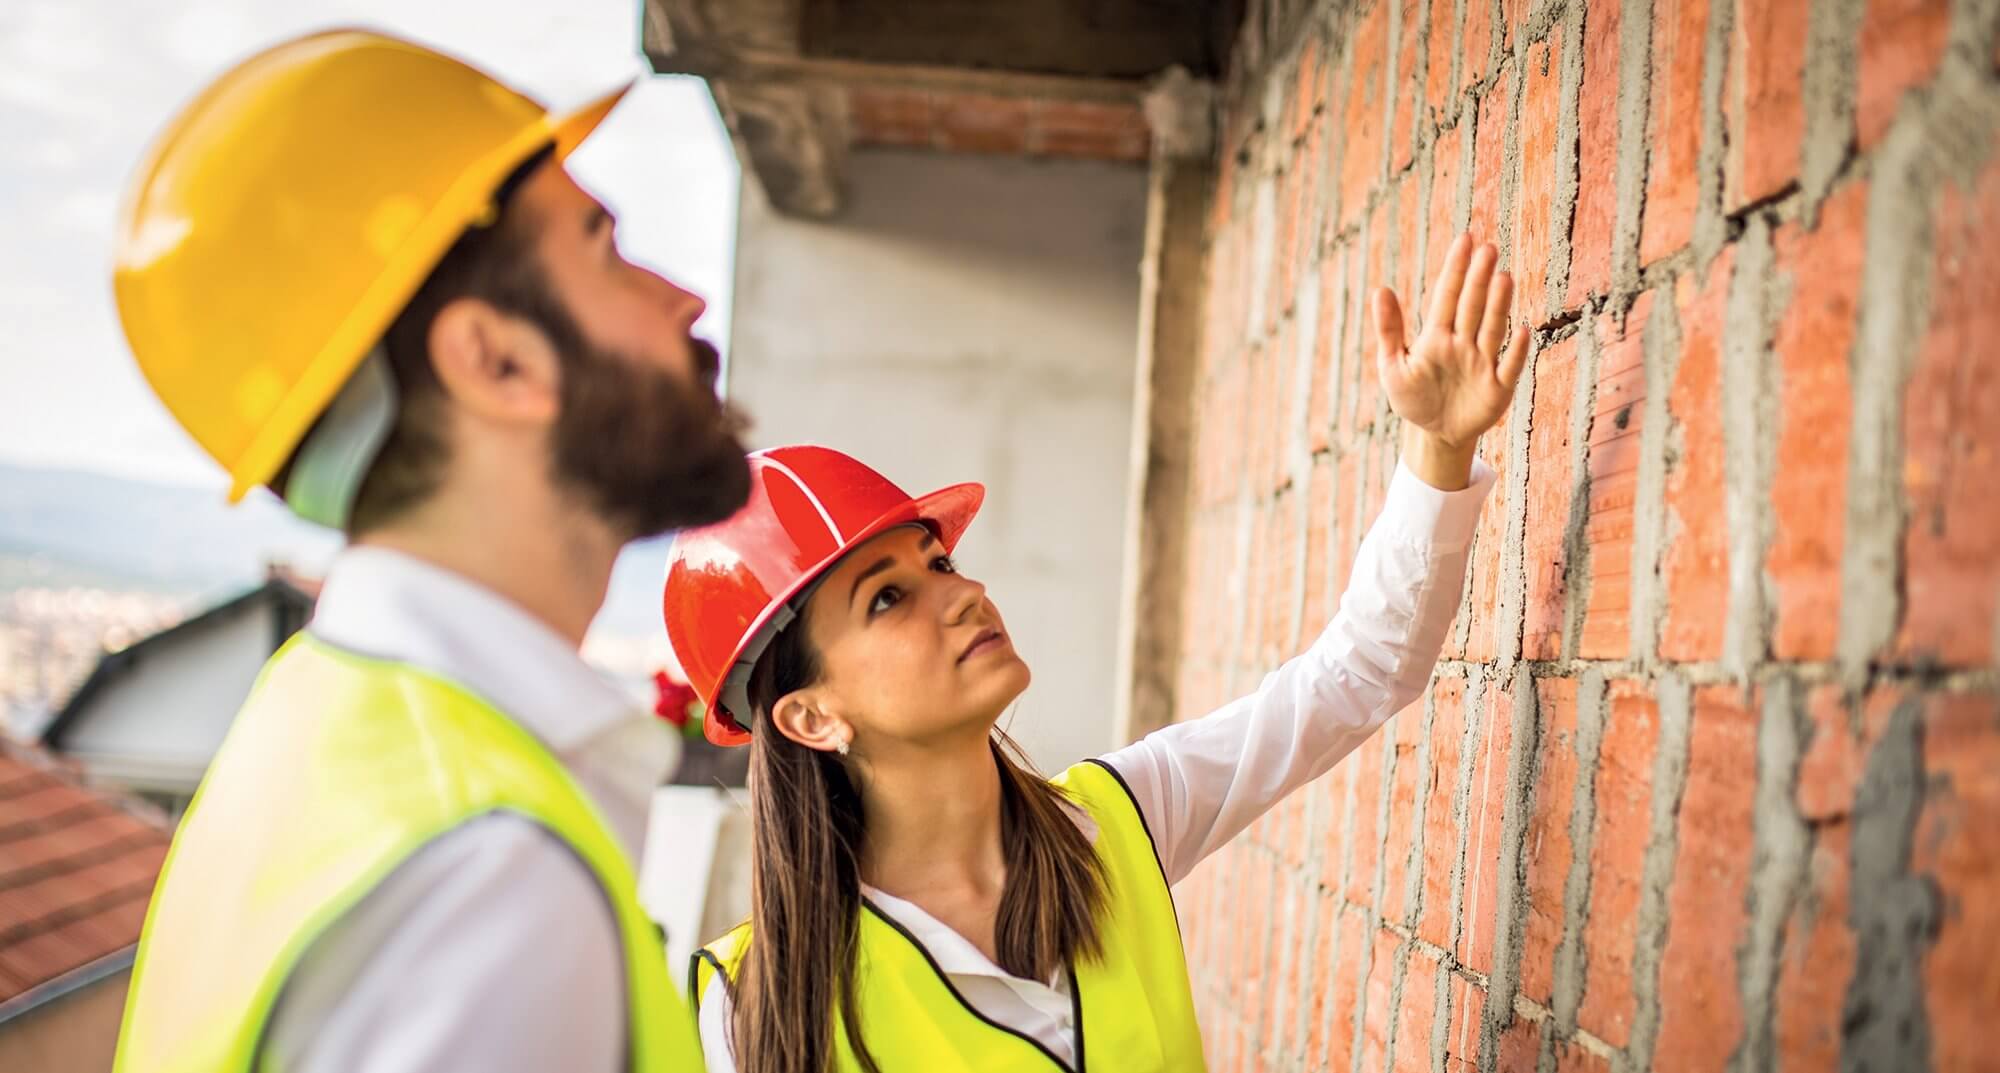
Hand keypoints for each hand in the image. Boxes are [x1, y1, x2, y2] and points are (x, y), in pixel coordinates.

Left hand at [1373, 233, 1529, 485]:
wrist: (1434, 435)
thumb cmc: (1414, 397)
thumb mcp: (1393, 366)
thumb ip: (1390, 329)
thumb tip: (1381, 289)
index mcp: (1437, 336)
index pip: (1447, 296)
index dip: (1455, 269)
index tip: (1465, 239)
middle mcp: (1464, 343)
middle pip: (1472, 307)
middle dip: (1478, 279)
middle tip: (1488, 248)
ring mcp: (1484, 363)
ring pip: (1491, 329)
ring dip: (1498, 306)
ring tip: (1502, 278)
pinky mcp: (1499, 388)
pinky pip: (1509, 366)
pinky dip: (1515, 351)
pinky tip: (1521, 330)